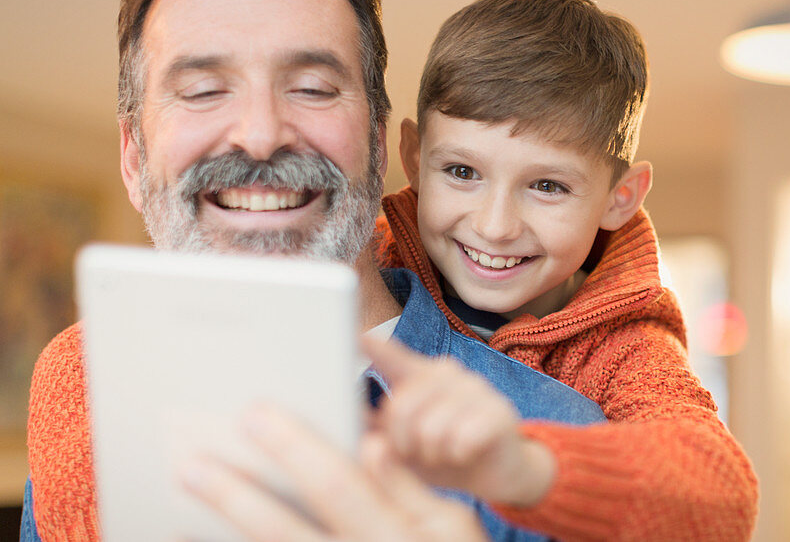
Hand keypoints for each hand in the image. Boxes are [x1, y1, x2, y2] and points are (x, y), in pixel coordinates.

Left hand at [181, 406, 486, 541]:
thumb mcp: (454, 526)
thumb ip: (410, 487)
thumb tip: (373, 445)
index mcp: (395, 535)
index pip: (337, 484)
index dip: (295, 447)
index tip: (257, 413)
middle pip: (284, 530)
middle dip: (237, 495)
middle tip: (193, 463)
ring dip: (222, 535)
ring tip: (181, 509)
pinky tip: (193, 539)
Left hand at [362, 334, 555, 506]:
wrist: (498, 472)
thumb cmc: (445, 453)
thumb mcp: (406, 444)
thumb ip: (377, 428)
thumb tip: (342, 416)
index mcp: (422, 376)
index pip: (396, 358)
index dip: (378, 350)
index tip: (359, 338)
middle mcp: (449, 374)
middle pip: (402, 408)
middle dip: (402, 443)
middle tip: (417, 452)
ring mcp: (477, 389)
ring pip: (430, 428)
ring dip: (432, 454)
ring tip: (442, 454)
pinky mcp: (499, 411)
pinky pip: (460, 439)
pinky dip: (457, 456)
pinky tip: (465, 454)